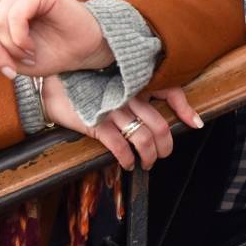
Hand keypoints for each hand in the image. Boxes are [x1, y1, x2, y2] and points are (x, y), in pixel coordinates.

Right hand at [43, 81, 202, 170]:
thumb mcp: (113, 85)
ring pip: (143, 139)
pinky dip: (127, 159)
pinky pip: (119, 146)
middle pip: (160, 126)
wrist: (50, 89)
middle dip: (165, 147)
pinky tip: (127, 163)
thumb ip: (136, 95)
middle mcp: (127, 94)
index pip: (170, 90)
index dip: (185, 109)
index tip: (195, 124)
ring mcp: (113, 109)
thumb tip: (155, 112)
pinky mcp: (96, 123)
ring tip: (145, 163)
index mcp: (134, 82)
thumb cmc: (84, 87)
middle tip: (161, 155)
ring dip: (148, 157)